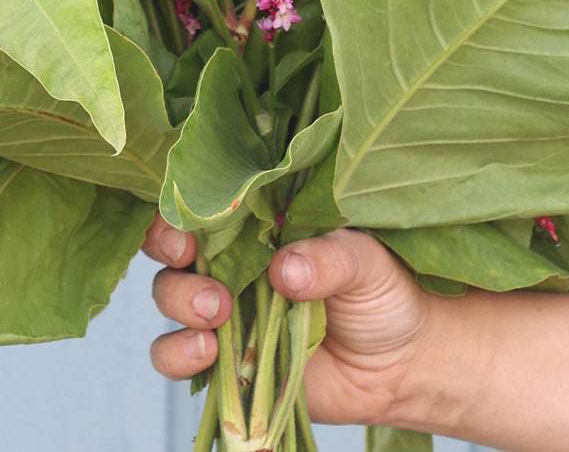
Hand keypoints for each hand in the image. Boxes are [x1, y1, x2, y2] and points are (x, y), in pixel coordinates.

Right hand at [142, 216, 433, 425]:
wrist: (401, 364)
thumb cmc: (382, 293)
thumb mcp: (366, 262)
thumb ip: (328, 258)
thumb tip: (285, 269)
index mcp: (255, 224)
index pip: (199, 203)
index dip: (178, 208)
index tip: (187, 227)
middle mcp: (229, 262)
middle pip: (169, 246)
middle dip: (170, 252)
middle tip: (198, 268)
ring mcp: (223, 311)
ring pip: (167, 296)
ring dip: (179, 303)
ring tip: (217, 316)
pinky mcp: (224, 360)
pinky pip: (176, 356)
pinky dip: (178, 354)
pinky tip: (206, 353)